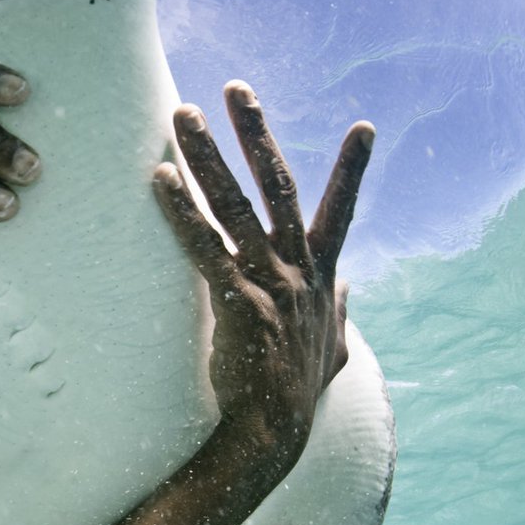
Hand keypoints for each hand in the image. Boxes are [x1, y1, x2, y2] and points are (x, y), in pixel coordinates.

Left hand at [154, 81, 372, 462]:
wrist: (274, 434)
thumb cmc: (297, 392)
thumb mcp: (335, 348)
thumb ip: (340, 311)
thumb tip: (348, 286)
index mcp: (320, 276)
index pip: (340, 211)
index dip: (352, 170)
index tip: (364, 127)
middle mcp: (299, 271)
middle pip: (277, 187)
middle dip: (255, 134)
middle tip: (234, 89)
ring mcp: (271, 285)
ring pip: (237, 207)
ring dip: (208, 157)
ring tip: (183, 116)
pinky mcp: (239, 304)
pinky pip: (206, 248)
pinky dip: (182, 213)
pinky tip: (160, 181)